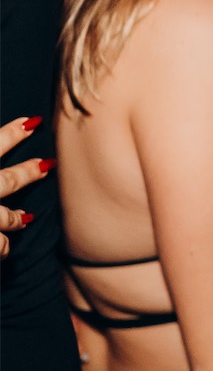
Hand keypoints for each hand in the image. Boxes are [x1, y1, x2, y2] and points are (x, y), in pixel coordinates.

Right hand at [0, 114, 50, 258]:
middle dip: (29, 172)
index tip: (34, 121)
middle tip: (49, 164)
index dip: (13, 132)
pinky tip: (5, 249)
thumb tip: (23, 129)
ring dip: (16, 219)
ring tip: (27, 219)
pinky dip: (2, 248)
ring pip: (6, 218)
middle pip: (8, 181)